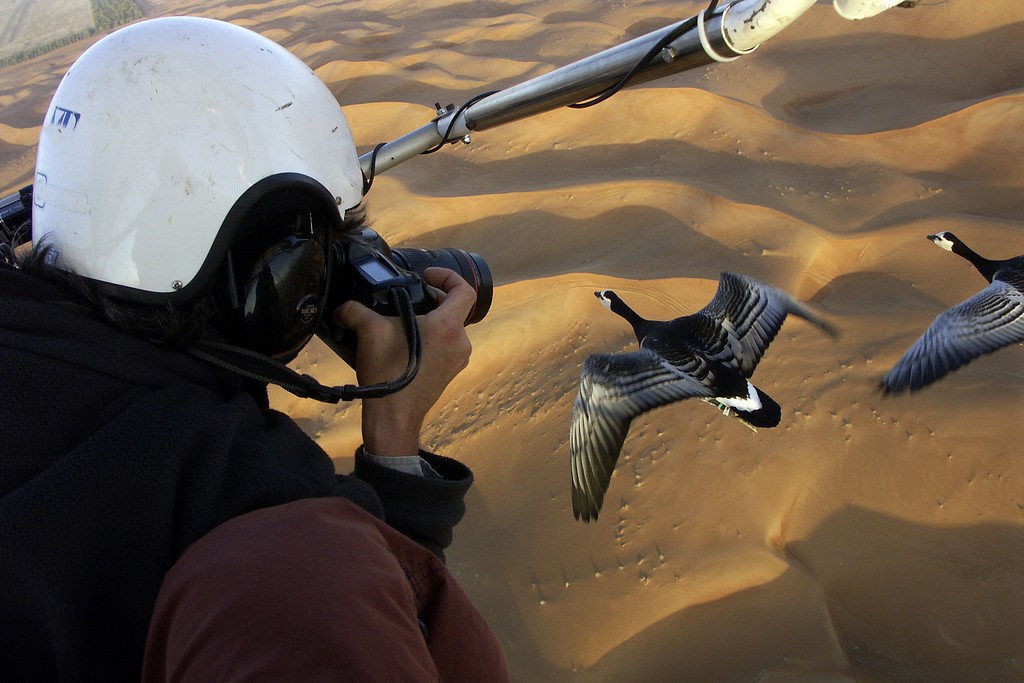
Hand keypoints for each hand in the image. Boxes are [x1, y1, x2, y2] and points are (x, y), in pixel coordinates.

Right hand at [333, 267, 475, 455]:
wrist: (393, 417)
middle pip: (455, 309)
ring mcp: (457, 360)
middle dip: (433, 298)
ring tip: (404, 320)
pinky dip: (430, 338)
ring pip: (450, 329)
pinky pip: (445, 347)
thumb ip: (354, 311)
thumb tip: (343, 308)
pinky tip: (405, 342)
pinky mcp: (449, 373)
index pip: (464, 290)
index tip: (427, 277)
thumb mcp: (369, 332)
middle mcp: (460, 342)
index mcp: (448, 327)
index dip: (447, 276)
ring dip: (430, 320)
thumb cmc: (388, 374)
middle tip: (410, 297)